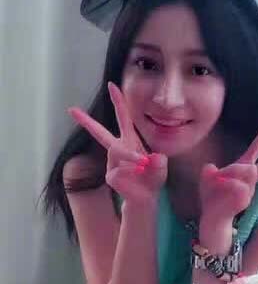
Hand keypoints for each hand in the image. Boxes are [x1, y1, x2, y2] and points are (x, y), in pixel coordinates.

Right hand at [69, 82, 166, 205]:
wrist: (146, 198)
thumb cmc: (152, 179)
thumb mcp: (160, 169)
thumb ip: (160, 163)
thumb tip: (153, 159)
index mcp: (130, 141)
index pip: (123, 118)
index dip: (118, 102)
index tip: (112, 85)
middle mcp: (118, 149)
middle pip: (100, 133)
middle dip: (86, 122)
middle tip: (71, 109)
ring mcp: (112, 163)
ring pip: (117, 150)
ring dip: (131, 156)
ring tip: (143, 165)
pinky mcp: (110, 176)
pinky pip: (119, 170)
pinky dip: (130, 174)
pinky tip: (135, 179)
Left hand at [198, 116, 257, 223]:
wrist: (213, 218)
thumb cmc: (211, 196)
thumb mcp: (208, 177)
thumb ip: (214, 171)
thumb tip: (227, 176)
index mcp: (243, 165)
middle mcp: (250, 176)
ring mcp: (250, 188)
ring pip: (242, 173)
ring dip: (226, 177)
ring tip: (219, 185)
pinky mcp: (247, 198)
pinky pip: (236, 187)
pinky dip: (225, 188)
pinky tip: (223, 196)